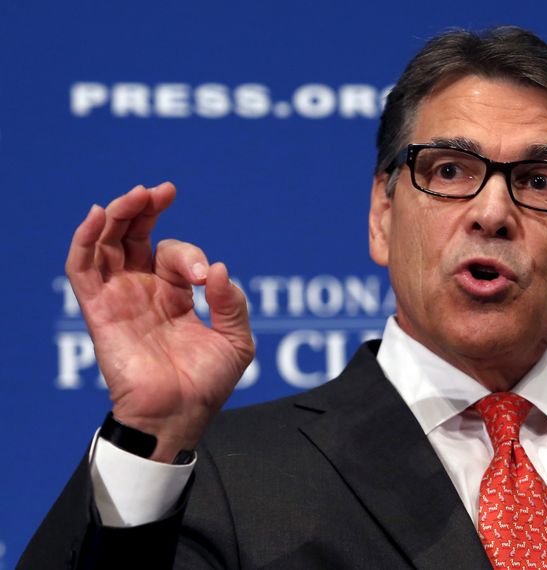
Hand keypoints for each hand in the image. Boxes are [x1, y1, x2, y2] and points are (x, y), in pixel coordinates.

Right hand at [66, 183, 254, 462]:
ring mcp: (119, 298)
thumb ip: (231, 303)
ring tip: (137, 195)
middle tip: (162, 191)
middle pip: (133, 235)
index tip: (205, 276)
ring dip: (118, 214)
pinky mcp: (99, 310)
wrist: (180, 416)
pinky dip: (85, 239)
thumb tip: (216, 269)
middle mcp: (143, 290)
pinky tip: (99, 214)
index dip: (190, 255)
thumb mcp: (236, 340)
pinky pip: (82, 269)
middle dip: (145, 209)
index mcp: (173, 295)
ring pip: (106, 243)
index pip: (175, 254)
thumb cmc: (206, 384)